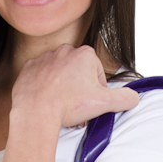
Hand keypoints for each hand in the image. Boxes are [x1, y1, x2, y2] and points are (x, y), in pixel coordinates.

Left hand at [11, 44, 138, 128]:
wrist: (35, 111)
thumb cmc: (68, 105)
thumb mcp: (105, 103)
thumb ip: (125, 98)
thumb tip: (133, 97)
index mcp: (85, 54)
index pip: (97, 75)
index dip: (95, 93)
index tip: (88, 104)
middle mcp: (65, 50)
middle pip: (78, 74)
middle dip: (78, 91)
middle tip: (75, 108)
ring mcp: (45, 58)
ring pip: (60, 75)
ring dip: (62, 89)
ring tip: (60, 106)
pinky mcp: (29, 67)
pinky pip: (41, 77)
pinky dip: (44, 88)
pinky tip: (46, 100)